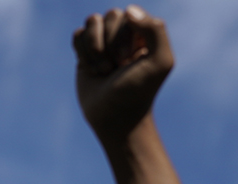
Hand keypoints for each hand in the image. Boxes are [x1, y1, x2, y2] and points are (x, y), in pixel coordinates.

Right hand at [73, 5, 172, 142]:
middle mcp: (125, 34)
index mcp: (145, 33)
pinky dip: (82, 53)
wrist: (114, 118)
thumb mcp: (160, 62)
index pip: (129, 14)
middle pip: (110, 15)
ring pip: (91, 21)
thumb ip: (156, 29)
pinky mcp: (85, 54)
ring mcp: (104, 43)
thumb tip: (128, 11)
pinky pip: (78, 34)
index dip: (124, 37)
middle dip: (109, 45)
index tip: (128, 62)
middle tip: (115, 68)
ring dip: (94, 49)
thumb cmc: (138, 92)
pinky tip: (91, 70)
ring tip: (103, 71)